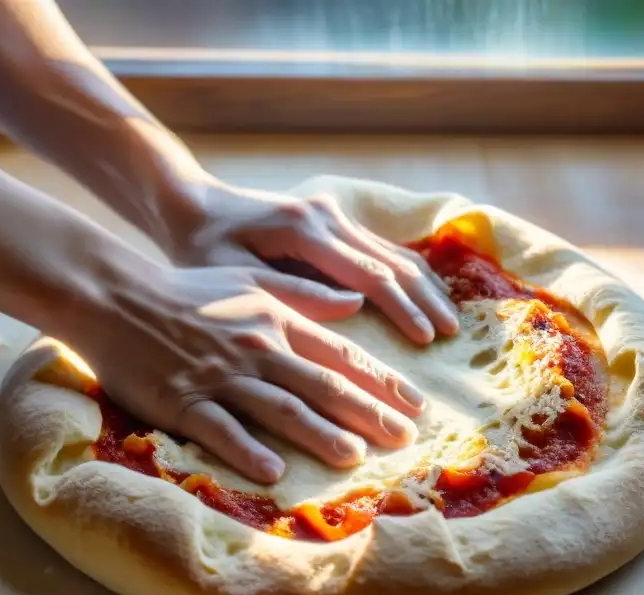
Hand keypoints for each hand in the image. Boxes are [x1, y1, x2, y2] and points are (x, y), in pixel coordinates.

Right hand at [71, 261, 424, 483]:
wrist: (115, 296)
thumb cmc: (186, 291)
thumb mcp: (250, 282)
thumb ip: (305, 294)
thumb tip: (357, 303)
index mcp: (276, 319)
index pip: (340, 354)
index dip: (381, 380)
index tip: (414, 403)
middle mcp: (257, 347)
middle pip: (322, 385)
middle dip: (368, 413)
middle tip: (405, 438)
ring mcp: (220, 376)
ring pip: (281, 407)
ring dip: (320, 433)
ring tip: (355, 457)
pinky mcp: (183, 401)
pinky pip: (220, 429)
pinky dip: (246, 449)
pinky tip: (273, 473)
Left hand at [164, 181, 458, 345]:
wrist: (191, 204)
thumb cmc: (202, 248)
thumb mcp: (234, 278)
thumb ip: (291, 292)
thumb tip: (354, 309)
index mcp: (305, 231)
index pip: (370, 275)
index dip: (403, 309)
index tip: (427, 340)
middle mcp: (327, 216)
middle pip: (393, 260)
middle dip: (425, 299)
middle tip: (452, 335)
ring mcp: (332, 214)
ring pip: (393, 251)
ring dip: (423, 286)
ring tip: (448, 320)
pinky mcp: (332, 220)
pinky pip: (379, 248)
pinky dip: (406, 274)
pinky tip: (423, 297)